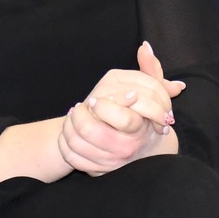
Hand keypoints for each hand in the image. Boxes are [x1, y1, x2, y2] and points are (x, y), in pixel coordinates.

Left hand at [56, 43, 183, 176]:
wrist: (146, 153)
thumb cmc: (148, 119)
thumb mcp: (153, 95)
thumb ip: (151, 70)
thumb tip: (144, 46)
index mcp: (139, 129)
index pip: (121, 119)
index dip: (103, 107)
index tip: (95, 100)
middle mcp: (125, 149)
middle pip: (92, 132)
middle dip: (80, 116)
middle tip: (80, 107)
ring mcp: (110, 162)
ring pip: (78, 144)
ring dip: (69, 127)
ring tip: (73, 116)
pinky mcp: (97, 170)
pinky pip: (73, 158)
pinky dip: (65, 145)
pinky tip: (68, 133)